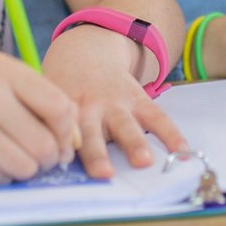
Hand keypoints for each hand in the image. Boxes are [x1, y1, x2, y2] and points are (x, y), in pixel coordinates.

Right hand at [0, 54, 80, 184]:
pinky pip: (2, 179)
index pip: (60, 108)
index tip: (60, 141)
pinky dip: (1, 176)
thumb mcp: (7, 87)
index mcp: (4, 70)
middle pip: (46, 144)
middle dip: (47, 158)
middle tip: (35, 156)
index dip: (68, 133)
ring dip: (24, 169)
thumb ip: (46, 106)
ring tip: (9, 156)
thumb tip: (78, 142)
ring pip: (26, 166)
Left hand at [42, 25, 186, 178]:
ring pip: (126, 126)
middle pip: (92, 134)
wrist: (86, 52)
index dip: (62, 148)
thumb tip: (44, 163)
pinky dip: (171, 134)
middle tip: (104, 173)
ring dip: (135, 144)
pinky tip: (181, 151)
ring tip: (144, 161)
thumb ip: (48, 127)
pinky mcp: (138, 99)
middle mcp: (90, 108)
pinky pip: (157, 117)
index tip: (63, 165)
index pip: (61, 133)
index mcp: (64, 111)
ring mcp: (116, 103)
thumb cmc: (63, 88)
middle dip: (97, 154)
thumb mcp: (49, 100)